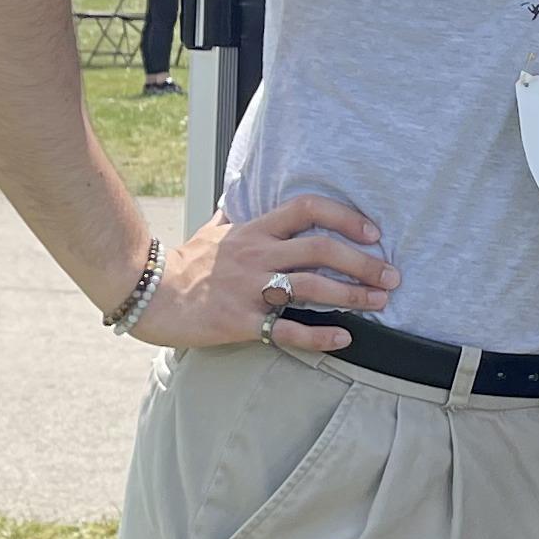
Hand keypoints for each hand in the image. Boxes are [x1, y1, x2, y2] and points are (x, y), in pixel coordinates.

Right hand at [133, 193, 395, 349]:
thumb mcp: (210, 231)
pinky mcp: (239, 321)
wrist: (145, 294)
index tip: (373, 233)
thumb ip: (232, 216)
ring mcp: (248, 288)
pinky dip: (318, 336)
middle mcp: (256, 254)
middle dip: (363, 262)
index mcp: (254, 230)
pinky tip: (344, 339)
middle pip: (320, 250)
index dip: (345, 217)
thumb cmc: (183, 264)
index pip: (307, 209)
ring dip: (352, 295)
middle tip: (392, 275)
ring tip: (381, 303)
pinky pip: (285, 329)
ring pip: (311, 287)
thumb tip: (238, 199)